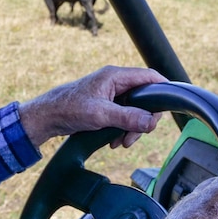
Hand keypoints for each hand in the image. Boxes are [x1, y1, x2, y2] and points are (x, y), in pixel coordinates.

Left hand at [18, 65, 166, 147]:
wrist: (46, 117)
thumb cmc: (68, 109)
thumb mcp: (100, 115)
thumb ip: (127, 117)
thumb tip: (151, 122)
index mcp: (115, 76)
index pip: (149, 76)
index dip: (163, 89)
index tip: (170, 105)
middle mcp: (115, 82)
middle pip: (144, 98)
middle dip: (142, 120)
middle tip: (133, 137)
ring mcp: (110, 93)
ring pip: (134, 110)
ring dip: (131, 128)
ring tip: (120, 142)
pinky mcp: (105, 105)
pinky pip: (123, 116)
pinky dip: (122, 129)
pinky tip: (113, 141)